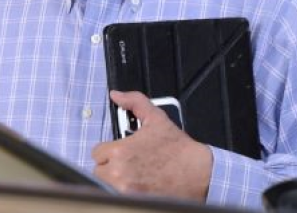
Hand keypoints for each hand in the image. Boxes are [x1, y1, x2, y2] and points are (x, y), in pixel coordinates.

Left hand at [92, 90, 212, 201]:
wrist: (199, 173)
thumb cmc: (178, 148)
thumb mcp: (156, 117)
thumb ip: (134, 102)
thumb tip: (117, 95)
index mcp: (120, 151)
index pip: (97, 153)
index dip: (109, 150)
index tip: (120, 151)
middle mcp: (119, 172)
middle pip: (99, 171)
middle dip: (110, 166)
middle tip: (127, 163)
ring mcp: (125, 190)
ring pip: (106, 185)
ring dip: (115, 180)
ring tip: (133, 175)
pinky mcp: (134, 201)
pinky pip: (118, 196)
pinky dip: (125, 192)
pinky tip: (138, 185)